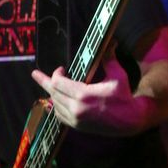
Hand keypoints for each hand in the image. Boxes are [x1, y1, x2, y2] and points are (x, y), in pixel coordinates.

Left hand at [31, 54, 147, 135]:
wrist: (130, 121)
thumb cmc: (124, 96)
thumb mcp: (117, 75)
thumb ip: (109, 58)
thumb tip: (110, 41)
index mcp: (84, 95)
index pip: (58, 83)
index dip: (55, 74)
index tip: (62, 68)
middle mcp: (76, 109)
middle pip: (53, 93)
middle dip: (46, 82)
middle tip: (37, 75)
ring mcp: (76, 120)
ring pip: (55, 104)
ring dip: (52, 94)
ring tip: (48, 85)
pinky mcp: (78, 126)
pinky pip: (59, 116)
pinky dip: (56, 107)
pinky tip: (54, 101)